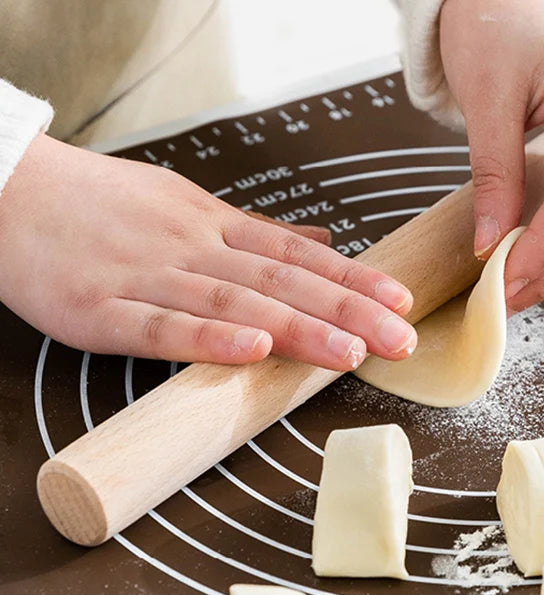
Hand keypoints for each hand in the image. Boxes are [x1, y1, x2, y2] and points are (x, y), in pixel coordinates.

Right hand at [0, 134, 416, 367]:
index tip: (401, 301)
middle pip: (283, 282)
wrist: (11, 190)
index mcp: (215, 226)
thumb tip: (320, 242)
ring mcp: (149, 277)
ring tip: (351, 351)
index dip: (354, 279)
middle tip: (401, 338)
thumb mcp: (190, 207)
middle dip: (349, 311)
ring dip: (298, 328)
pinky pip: (161, 326)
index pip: (299, 255)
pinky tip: (253, 348)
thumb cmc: (104, 206)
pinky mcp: (103, 309)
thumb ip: (257, 235)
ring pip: (235, 302)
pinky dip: (210, 337)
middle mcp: (193, 247)